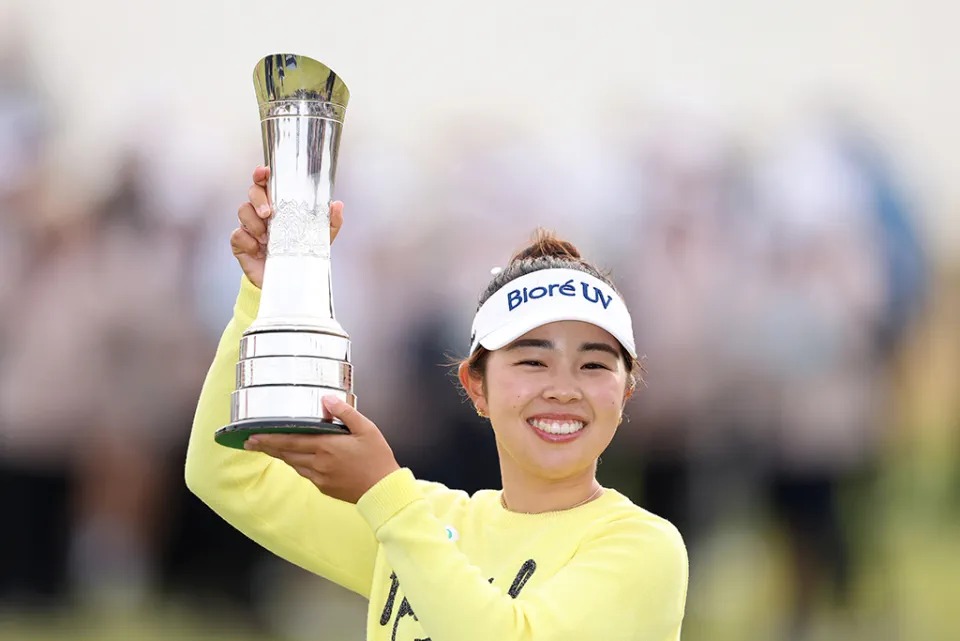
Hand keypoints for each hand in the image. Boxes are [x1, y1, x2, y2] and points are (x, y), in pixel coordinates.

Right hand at [231, 165, 344, 287]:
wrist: (288, 282)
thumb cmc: (302, 254)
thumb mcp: (320, 238)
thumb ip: (330, 222)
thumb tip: (337, 204)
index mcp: (279, 205)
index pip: (267, 183)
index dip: (262, 174)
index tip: (264, 172)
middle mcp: (261, 212)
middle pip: (252, 192)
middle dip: (258, 199)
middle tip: (268, 213)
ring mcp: (249, 226)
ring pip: (242, 210)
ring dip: (254, 223)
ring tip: (267, 238)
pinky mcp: (240, 243)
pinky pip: (237, 234)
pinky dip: (248, 241)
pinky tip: (259, 250)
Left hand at [243, 397, 400, 503]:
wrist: (383, 490)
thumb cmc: (377, 458)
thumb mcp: (366, 429)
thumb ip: (344, 412)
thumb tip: (326, 400)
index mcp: (327, 446)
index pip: (290, 441)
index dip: (269, 438)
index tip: (253, 436)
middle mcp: (319, 462)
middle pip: (286, 453)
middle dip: (267, 447)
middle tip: (250, 442)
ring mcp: (320, 477)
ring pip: (293, 464)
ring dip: (281, 456)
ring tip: (270, 448)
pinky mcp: (324, 487)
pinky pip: (305, 474)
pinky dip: (297, 465)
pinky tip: (296, 460)